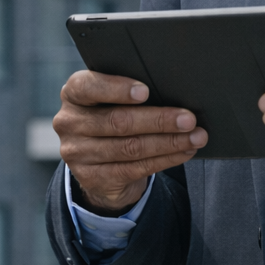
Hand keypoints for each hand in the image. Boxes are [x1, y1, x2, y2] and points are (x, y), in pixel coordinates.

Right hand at [53, 70, 207, 215]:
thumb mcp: (110, 99)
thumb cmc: (112, 115)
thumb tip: (173, 91)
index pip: (88, 87)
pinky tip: (184, 152)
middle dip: (159, 120)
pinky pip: (134, 169)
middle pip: (118, 121)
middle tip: (189, 119)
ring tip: (195, 137)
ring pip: (130, 148)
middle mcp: (69, 123)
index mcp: (73, 93)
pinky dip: (165, 159)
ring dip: (169, 143)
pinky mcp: (93, 178)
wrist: (98, 159)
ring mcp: (78, 153)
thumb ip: (128, 92)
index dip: (117, 89)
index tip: (146, 91)